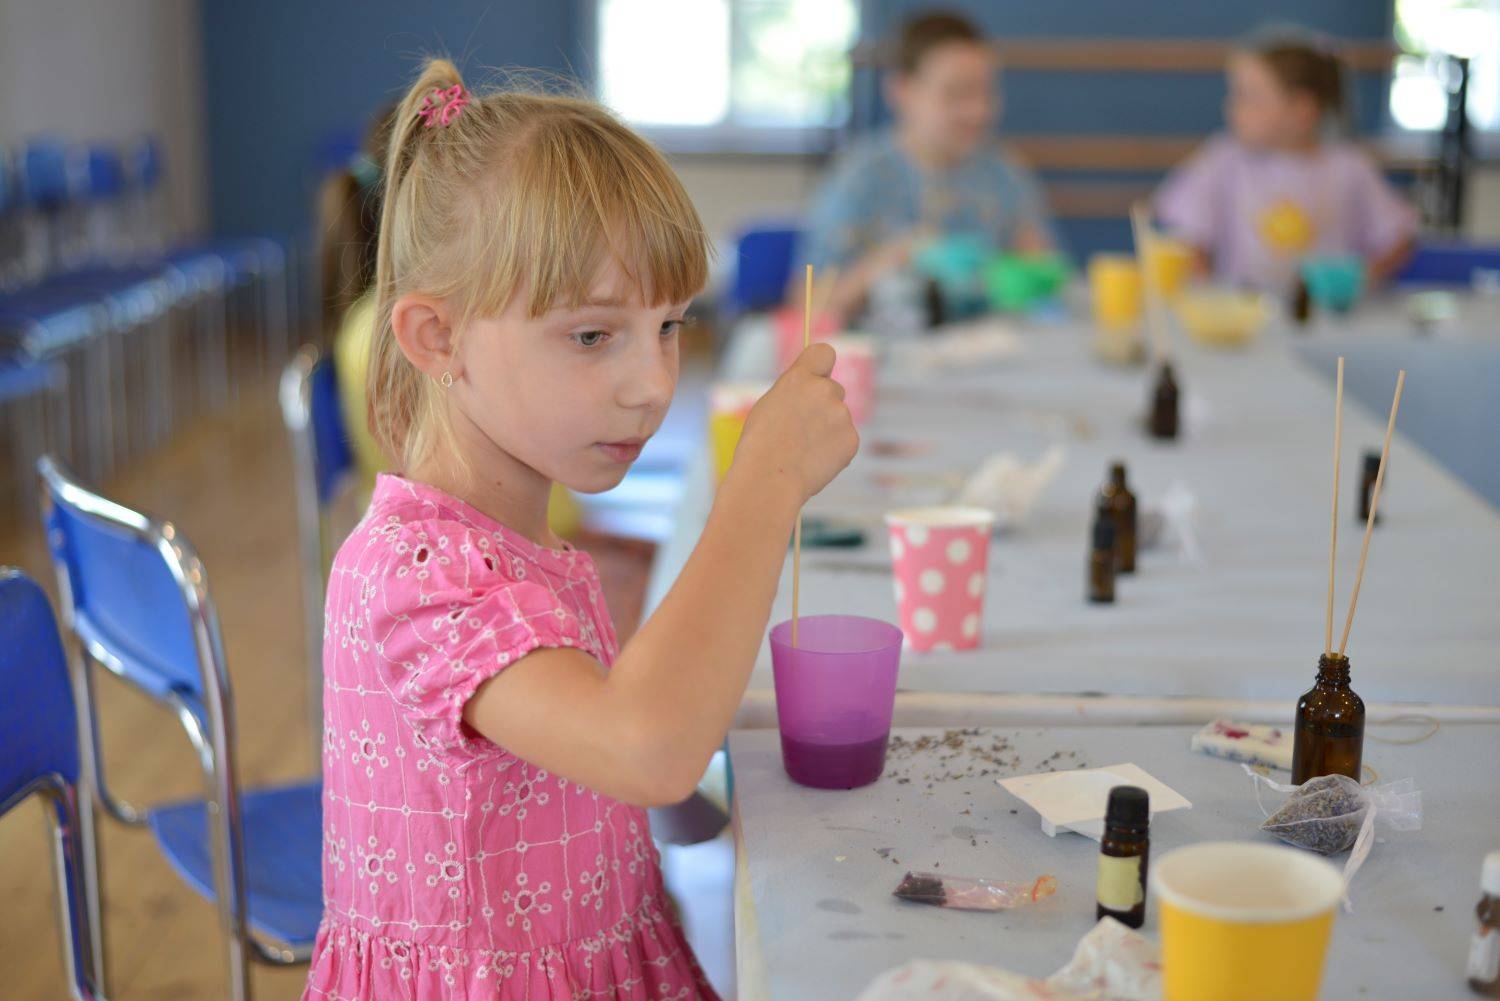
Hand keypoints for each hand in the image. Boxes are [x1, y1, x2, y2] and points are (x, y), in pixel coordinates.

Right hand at [730, 343, 858, 502]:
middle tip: (800, 430)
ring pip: (839, 417)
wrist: (770, 479)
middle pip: (834, 390)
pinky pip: (846, 439)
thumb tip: (811, 388)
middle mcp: (825, 390)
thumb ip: (796, 391)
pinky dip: (835, 449)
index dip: (822, 366)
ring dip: (828, 430)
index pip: (825, 352)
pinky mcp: (852, 439)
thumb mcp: (770, 404)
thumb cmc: (760, 445)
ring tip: (803, 450)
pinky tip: (814, 461)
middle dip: (823, 406)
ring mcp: (841, 415)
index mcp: (800, 378)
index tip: (818, 377)